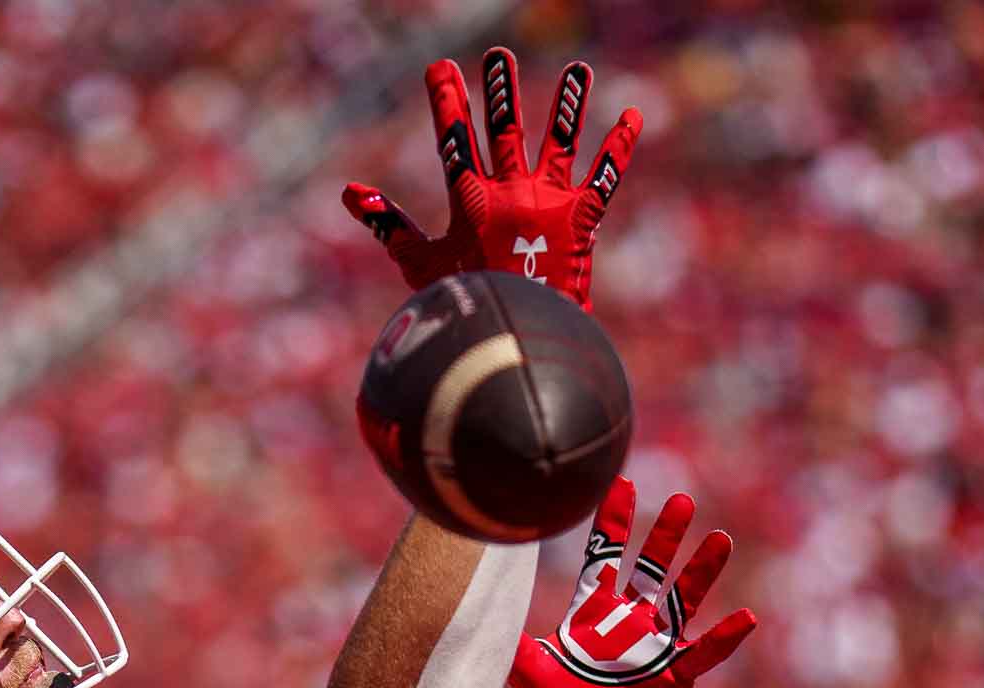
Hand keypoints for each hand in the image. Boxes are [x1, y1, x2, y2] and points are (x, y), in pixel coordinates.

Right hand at [343, 48, 642, 310]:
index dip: (446, 102)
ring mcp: (548, 202)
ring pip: (560, 141)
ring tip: (577, 71)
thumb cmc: (463, 304)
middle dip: (500, 91)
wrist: (514, 335)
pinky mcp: (580, 220)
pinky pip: (605, 176)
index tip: (441, 69)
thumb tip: (351, 192)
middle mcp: (509, 192)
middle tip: (498, 57)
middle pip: (505, 130)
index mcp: (469, 200)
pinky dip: (619, 147)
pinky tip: (632, 115)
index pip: (454, 140)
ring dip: (568, 105)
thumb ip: (388, 226)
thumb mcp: (419, 264)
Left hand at [506, 476, 754, 687]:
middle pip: (651, 569)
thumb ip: (512, 641)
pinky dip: (724, 638)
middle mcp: (629, 622)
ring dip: (702, 571)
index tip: (621, 483)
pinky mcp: (671, 678)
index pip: (605, 557)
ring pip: (684, 600)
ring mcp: (654, 647)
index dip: (613, 524)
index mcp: (594, 613)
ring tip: (721, 539)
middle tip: (682, 499)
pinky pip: (704, 654)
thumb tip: (480, 613)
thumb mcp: (528, 671)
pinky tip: (746, 618)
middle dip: (665, 536)